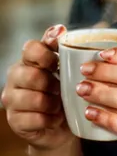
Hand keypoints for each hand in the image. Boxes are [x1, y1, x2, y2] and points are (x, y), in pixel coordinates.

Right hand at [1, 25, 73, 150]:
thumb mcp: (66, 70)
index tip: (58, 63)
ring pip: (34, 98)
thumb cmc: (65, 93)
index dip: (46, 55)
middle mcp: (15, 77)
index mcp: (28, 60)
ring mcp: (11, 100)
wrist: (63, 127)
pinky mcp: (15, 121)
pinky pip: (35, 119)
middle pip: (32, 75)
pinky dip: (50, 119)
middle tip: (62, 90)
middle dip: (53, 84)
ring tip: (59, 106)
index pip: (30, 48)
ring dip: (53, 104)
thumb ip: (61, 48)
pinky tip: (54, 119)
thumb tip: (60, 28)